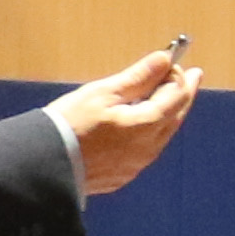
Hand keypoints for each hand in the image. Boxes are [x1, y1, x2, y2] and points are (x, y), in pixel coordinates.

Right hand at [47, 48, 199, 194]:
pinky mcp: (122, 176)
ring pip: (162, 136)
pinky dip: (152, 134)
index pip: (175, 96)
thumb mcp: (103, 93)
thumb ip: (138, 77)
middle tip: (191, 78)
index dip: (178, 76)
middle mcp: (148, 149)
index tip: (178, 62)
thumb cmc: (69, 124)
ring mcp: (136, 166)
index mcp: (146, 126)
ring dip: (169, 115)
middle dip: (183, 95)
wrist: (43, 166)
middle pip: (175, 117)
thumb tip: (164, 59)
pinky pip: (147, 151)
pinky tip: (144, 127)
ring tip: (170, 99)